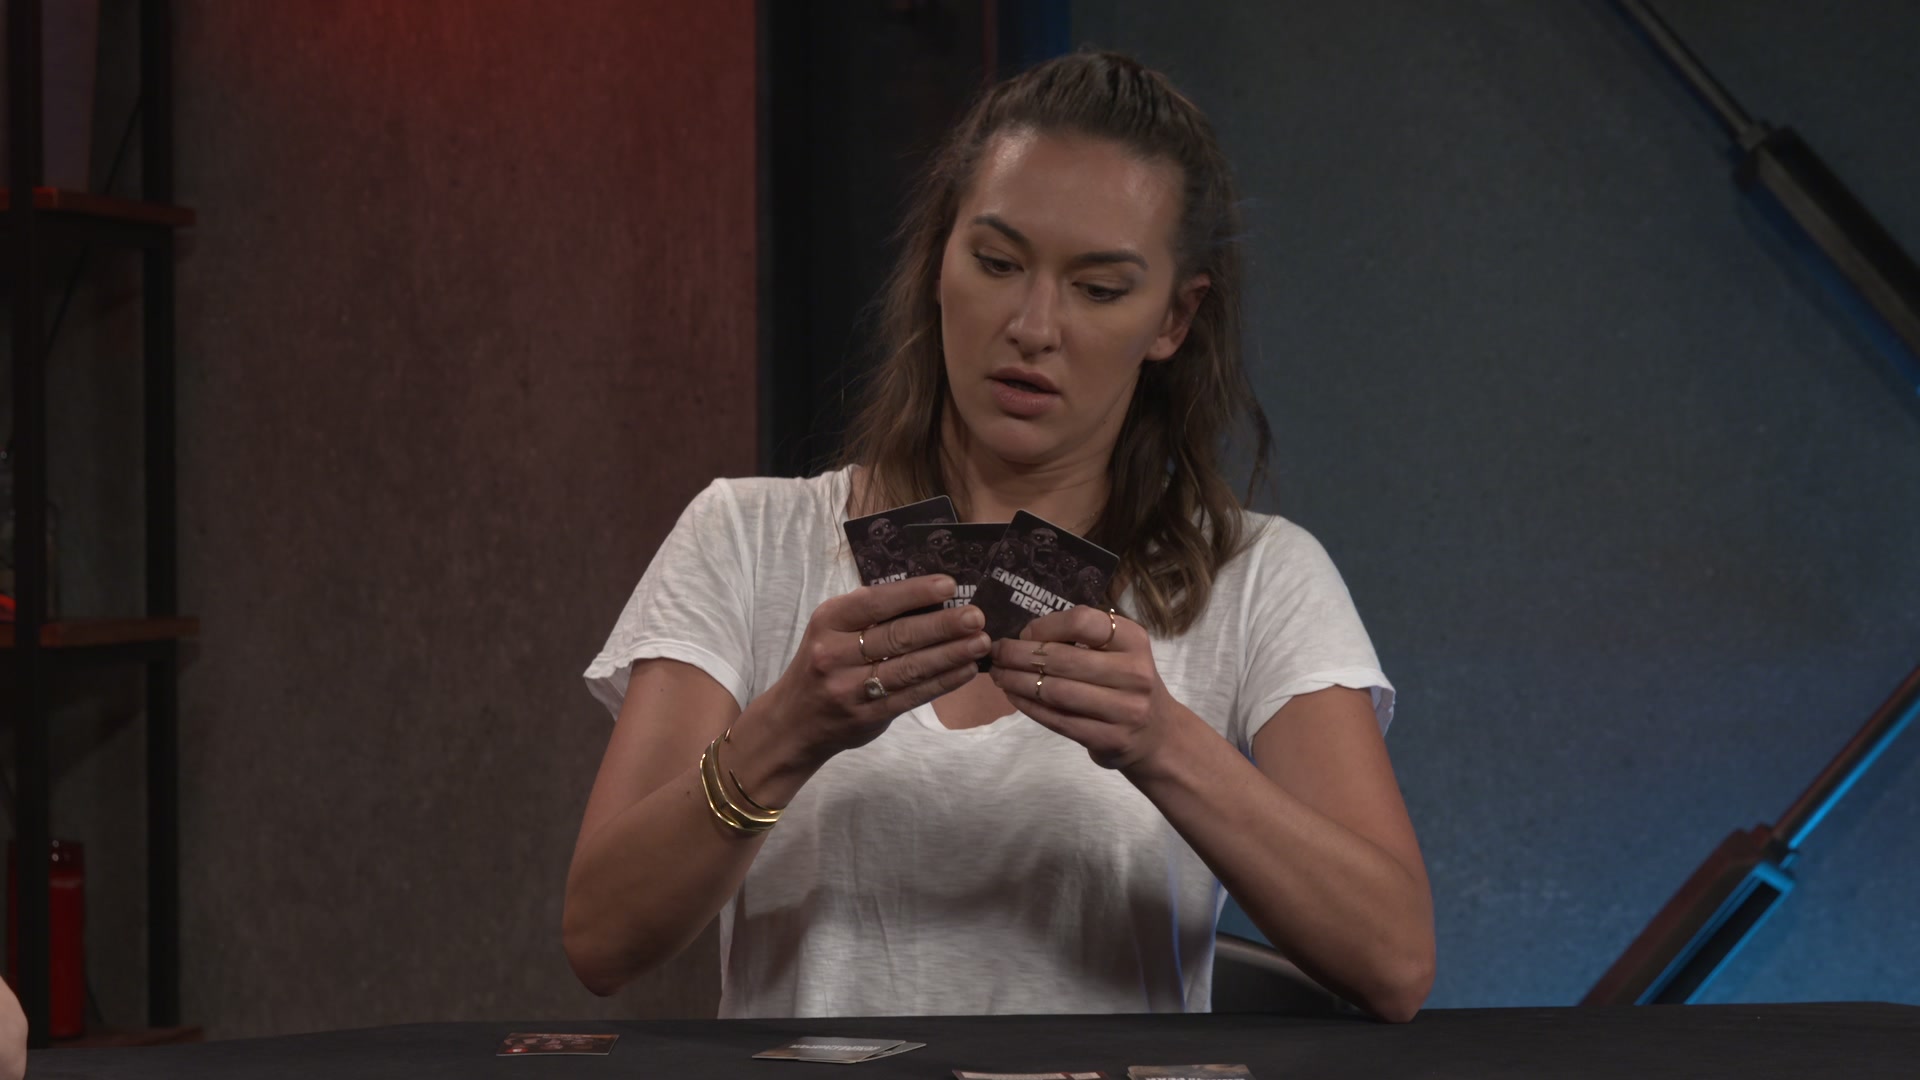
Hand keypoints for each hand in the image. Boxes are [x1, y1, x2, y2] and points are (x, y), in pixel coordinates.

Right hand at [763, 575, 989, 762]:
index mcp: (828, 621)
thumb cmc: (824, 663)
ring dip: (950, 654)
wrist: (794, 722)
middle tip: (976, 616)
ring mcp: (850, 688)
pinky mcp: (868, 716)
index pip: (875, 602)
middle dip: (941, 625)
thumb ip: (870, 615)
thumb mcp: (832, 630)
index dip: (914, 593)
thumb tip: (931, 598)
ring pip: (909, 668)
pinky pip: (912, 696)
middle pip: (897, 636)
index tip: (949, 585)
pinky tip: (965, 670)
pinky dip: (942, 682)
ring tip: (980, 643)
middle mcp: (835, 653)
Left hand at [990, 606, 1179, 770]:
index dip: (1045, 626)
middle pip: (1062, 659)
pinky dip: (1028, 706)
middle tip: (997, 653)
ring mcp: (1124, 709)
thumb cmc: (1126, 684)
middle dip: (1019, 655)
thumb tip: (1023, 637)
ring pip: (1055, 691)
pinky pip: (1057, 720)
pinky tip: (1013, 696)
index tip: (1023, 634)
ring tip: (998, 675)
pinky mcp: (1109, 739)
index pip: (1082, 622)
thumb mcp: (1118, 652)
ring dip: (1017, 681)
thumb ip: (1081, 640)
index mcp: (1134, 640)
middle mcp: (1134, 672)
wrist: (1157, 735)